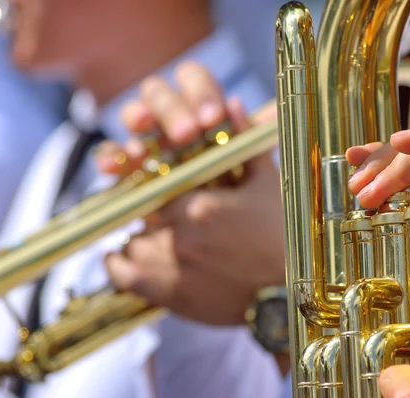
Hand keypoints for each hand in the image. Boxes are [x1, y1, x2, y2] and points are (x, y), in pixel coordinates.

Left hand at [98, 61, 285, 324]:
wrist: (292, 291)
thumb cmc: (284, 234)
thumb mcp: (268, 184)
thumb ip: (242, 145)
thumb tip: (230, 104)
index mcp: (200, 206)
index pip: (156, 182)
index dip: (157, 182)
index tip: (161, 184)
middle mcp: (178, 237)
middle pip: (142, 211)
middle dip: (152, 209)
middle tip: (165, 210)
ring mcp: (170, 268)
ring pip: (130, 240)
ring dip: (139, 235)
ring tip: (153, 235)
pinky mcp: (167, 295)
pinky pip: (122, 275)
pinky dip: (118, 264)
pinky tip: (121, 257)